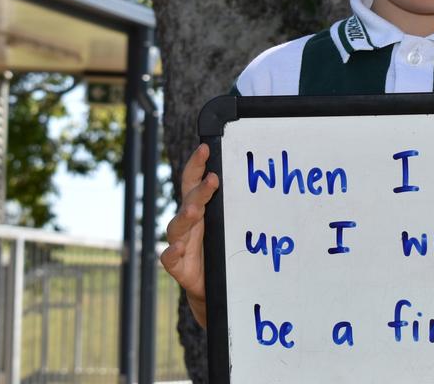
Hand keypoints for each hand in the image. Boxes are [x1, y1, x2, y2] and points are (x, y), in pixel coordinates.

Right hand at [159, 142, 219, 328]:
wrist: (211, 285)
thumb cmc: (220, 249)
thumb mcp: (228, 225)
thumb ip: (234, 207)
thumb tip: (263, 188)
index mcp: (198, 208)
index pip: (193, 181)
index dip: (197, 164)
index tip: (205, 148)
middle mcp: (187, 223)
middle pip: (187, 200)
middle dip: (199, 190)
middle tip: (212, 179)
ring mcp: (180, 243)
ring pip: (177, 226)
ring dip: (186, 216)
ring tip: (195, 210)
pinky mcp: (177, 265)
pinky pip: (169, 257)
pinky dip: (173, 252)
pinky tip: (179, 248)